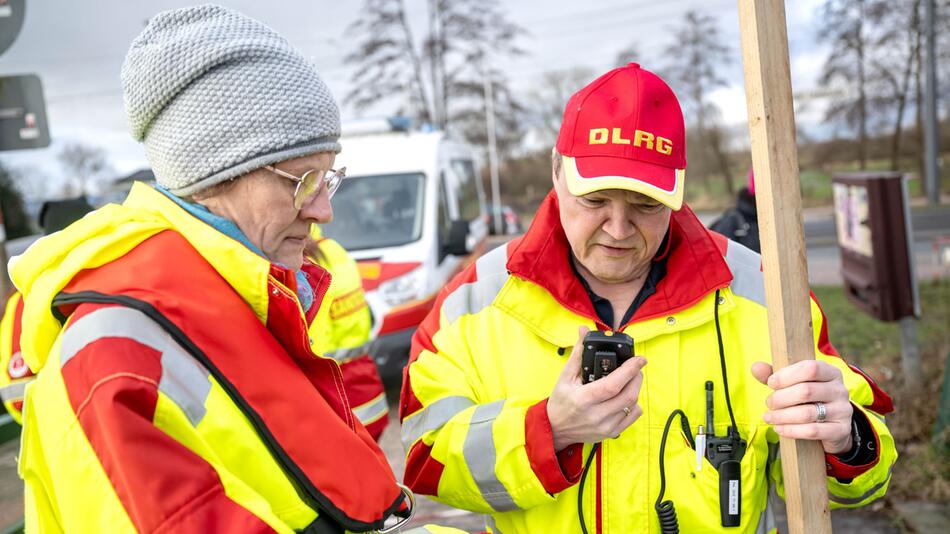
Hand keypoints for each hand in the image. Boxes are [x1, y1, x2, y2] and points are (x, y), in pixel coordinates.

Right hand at [547, 326, 647, 450]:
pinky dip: (634, 403)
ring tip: (630, 380)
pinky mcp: (612, 433)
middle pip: (628, 395)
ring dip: (635, 388)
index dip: (629, 370)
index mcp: (583, 399)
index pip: (613, 384)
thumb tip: (583, 331)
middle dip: (636, 377)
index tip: (639, 359)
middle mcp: (596, 415)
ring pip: (633, 405)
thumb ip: (578, 353)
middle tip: (635, 368)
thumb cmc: (561, 401)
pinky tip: (625, 397)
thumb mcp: (565, 376)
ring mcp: (605, 426)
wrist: (556, 429)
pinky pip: (633, 416)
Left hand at [752, 360, 852, 453]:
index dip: (786, 375)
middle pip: (805, 391)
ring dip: (782, 416)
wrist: (832, 427)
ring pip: (807, 413)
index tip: (771, 383)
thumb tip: (756, 367)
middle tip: (768, 403)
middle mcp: (840, 389)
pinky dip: (791, 430)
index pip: (810, 368)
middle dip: (780, 398)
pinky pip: (812, 431)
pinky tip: (779, 429)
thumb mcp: (793, 384)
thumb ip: (774, 375)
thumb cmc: (808, 400)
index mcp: (830, 372)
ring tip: (768, 417)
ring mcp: (843, 410)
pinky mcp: (840, 430)